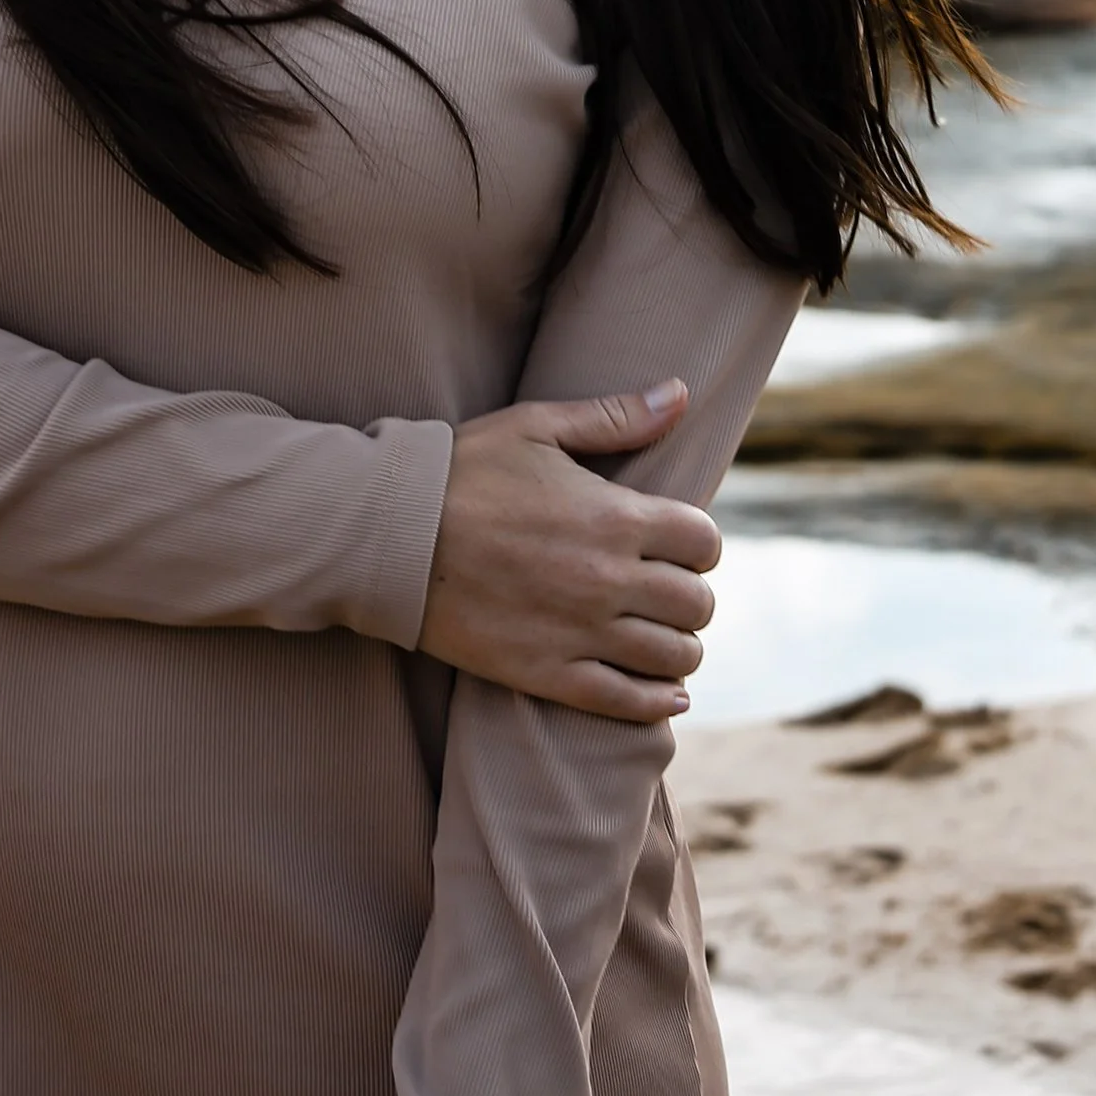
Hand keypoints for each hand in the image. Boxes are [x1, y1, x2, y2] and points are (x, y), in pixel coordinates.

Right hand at [414, 382, 721, 723]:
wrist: (392, 536)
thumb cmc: (463, 471)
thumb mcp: (537, 425)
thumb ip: (615, 416)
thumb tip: (680, 393)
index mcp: (614, 516)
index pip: (703, 542)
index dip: (699, 542)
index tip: (679, 543)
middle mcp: (609, 579)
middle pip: (697, 604)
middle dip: (691, 595)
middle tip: (667, 589)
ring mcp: (581, 632)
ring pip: (674, 656)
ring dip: (680, 647)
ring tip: (662, 636)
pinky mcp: (548, 674)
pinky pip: (627, 702)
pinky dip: (657, 701)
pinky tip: (665, 694)